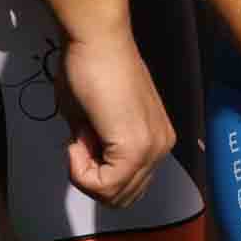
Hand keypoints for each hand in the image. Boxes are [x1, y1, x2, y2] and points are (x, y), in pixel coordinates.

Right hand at [57, 29, 173, 209]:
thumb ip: (99, 149)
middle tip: (81, 141)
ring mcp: (152, 149)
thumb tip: (91, 165)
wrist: (97, 42)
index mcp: (156, 141)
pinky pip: (103, 185)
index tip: (84, 137)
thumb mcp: (93, 123)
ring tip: (82, 136)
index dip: (92, 171)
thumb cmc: (91, 70)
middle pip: (120, 197)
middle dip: (90, 177)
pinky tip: (78, 139)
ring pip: (112, 196)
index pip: (124, 186)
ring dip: (85, 173)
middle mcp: (161, 148)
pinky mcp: (135, 148)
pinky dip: (80, 170)